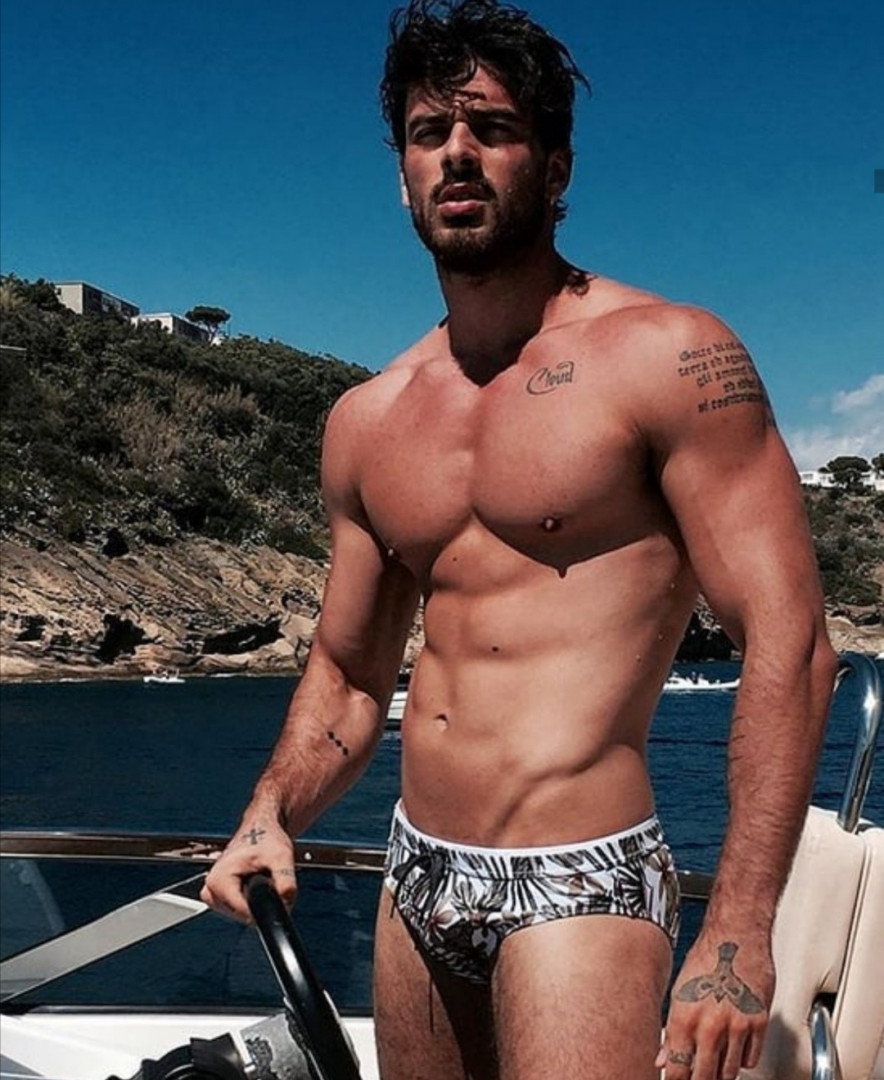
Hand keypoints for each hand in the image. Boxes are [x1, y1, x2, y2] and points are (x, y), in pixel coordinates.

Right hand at [200, 817, 296, 922]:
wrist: (260, 829)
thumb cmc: (266, 837)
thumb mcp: (281, 856)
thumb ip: (286, 880)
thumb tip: (286, 899)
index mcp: (218, 880)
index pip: (243, 913)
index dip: (265, 908)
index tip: (276, 896)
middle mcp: (210, 889)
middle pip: (243, 916)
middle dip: (262, 904)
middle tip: (270, 881)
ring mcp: (212, 894)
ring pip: (242, 916)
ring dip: (256, 903)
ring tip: (262, 879)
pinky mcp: (218, 896)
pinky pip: (238, 910)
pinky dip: (250, 901)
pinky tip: (255, 885)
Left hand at [657, 935, 773, 1078]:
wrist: (736, 935)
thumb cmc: (705, 957)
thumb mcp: (679, 992)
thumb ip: (672, 1030)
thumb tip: (662, 1059)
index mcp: (683, 1017)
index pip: (677, 1069)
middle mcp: (709, 1025)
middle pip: (704, 1077)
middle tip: (697, 1076)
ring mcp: (736, 1026)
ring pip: (729, 1073)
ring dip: (721, 1072)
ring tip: (715, 1063)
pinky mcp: (758, 1023)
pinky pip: (750, 1059)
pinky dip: (742, 1059)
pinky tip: (734, 1046)